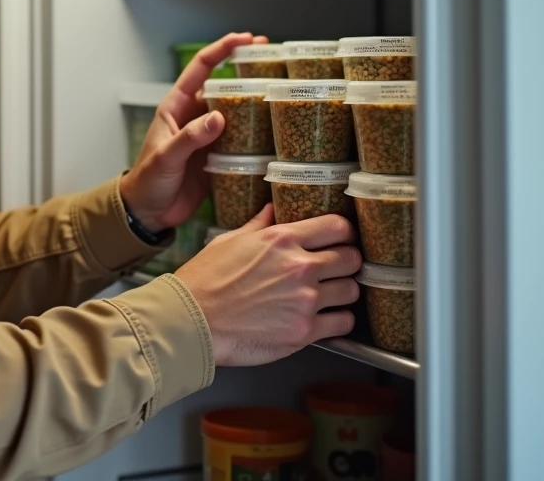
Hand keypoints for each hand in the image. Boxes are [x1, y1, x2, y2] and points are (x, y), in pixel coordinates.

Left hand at [119, 32, 266, 232]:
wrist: (149, 213)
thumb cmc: (147, 181)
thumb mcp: (166, 157)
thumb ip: (190, 138)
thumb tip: (218, 118)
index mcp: (177, 107)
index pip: (200, 69)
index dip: (222, 50)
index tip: (245, 39)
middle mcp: (195, 117)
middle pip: (224, 85)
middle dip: (247, 69)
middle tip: (273, 57)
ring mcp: (209, 136)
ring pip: (237, 111)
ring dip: (256, 101)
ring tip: (282, 91)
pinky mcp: (220, 157)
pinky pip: (243, 140)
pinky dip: (258, 133)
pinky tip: (276, 130)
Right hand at [174, 206, 361, 365]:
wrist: (191, 321)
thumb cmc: (204, 281)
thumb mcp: (229, 241)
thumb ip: (258, 226)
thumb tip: (271, 211)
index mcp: (282, 239)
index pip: (338, 226)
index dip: (344, 233)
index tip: (341, 239)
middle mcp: (299, 267)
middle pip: (352, 258)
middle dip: (347, 262)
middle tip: (337, 269)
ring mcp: (304, 300)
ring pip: (352, 291)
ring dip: (344, 292)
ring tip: (331, 295)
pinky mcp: (303, 331)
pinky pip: (343, 324)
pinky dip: (339, 321)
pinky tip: (326, 319)